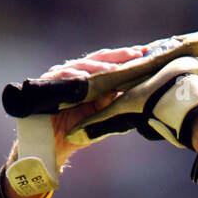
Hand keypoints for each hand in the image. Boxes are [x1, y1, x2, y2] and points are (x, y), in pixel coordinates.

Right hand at [44, 46, 148, 167]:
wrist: (50, 144)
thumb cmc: (75, 131)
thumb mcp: (99, 116)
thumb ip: (113, 105)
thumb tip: (135, 97)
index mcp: (90, 79)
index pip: (110, 63)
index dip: (127, 58)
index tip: (146, 54)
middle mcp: (77, 73)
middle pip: (100, 59)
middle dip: (120, 55)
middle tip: (138, 53)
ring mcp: (64, 75)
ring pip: (85, 64)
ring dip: (102, 65)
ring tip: (118, 67)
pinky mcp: (50, 82)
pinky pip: (66, 75)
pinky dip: (79, 75)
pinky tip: (90, 76)